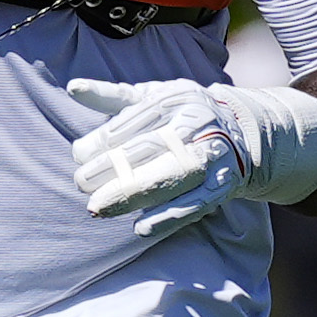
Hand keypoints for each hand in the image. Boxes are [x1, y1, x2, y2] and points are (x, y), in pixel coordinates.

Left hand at [68, 77, 242, 237]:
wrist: (242, 131)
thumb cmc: (182, 114)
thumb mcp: (152, 98)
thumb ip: (113, 97)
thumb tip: (74, 88)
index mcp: (175, 98)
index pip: (133, 121)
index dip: (102, 141)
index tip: (78, 157)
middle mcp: (196, 123)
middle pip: (148, 148)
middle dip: (110, 168)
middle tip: (81, 184)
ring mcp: (212, 153)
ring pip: (171, 175)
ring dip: (133, 194)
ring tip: (99, 209)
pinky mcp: (223, 182)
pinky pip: (195, 202)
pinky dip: (167, 217)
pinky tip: (140, 228)